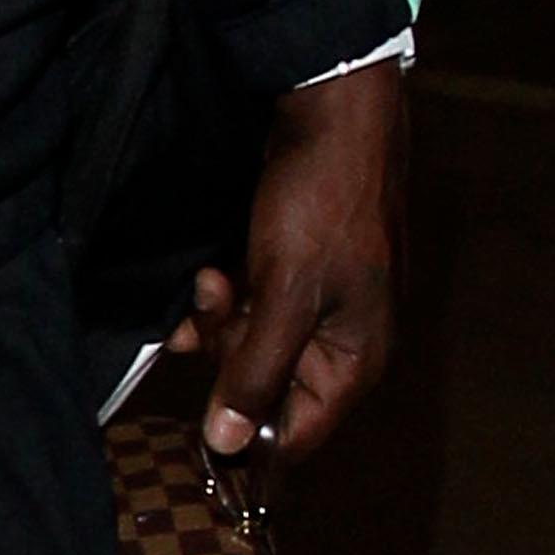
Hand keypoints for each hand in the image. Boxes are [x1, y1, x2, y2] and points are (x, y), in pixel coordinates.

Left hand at [173, 58, 403, 469]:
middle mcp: (341, 341)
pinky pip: (249, 309)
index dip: (245, 431)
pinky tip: (211, 272)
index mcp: (356, 359)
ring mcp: (317, 305)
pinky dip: (225, 296)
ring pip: (249, 345)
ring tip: (209, 279)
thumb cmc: (324, 203)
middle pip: (266, 388)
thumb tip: (227, 444)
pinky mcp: (293, 273)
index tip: (197, 418)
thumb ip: (257, 372)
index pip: (296, 435)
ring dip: (219, 320)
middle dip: (227, 353)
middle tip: (210, 308)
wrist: (333, 111)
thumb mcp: (285, 295)